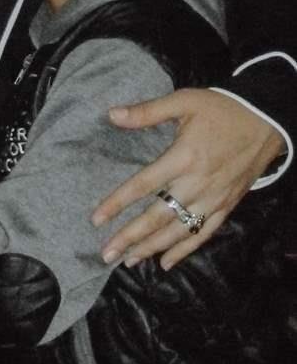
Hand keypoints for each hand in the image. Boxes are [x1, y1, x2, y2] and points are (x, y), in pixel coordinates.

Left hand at [94, 88, 282, 268]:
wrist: (267, 120)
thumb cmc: (221, 110)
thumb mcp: (183, 101)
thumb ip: (147, 111)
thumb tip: (111, 114)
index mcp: (184, 158)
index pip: (143, 185)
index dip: (118, 203)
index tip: (96, 220)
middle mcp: (198, 183)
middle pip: (158, 216)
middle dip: (130, 237)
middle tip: (106, 253)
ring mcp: (214, 198)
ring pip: (179, 230)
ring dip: (152, 248)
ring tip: (128, 260)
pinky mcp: (227, 205)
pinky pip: (204, 232)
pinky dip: (185, 249)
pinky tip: (166, 262)